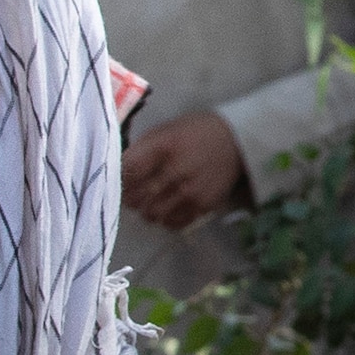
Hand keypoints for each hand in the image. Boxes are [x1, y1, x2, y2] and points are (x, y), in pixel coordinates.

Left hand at [119, 109, 252, 230]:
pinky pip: (172, 223)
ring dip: (145, 210)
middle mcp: (175, 172)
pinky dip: (164, 218)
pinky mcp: (201, 206)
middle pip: (136, 198)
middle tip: (133, 193)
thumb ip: (142, 150)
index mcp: (162, 148)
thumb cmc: (194, 132)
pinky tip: (167, 207)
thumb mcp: (165, 130)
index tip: (122, 179)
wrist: (235, 141)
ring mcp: (189, 192)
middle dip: (129, 197)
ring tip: (150, 201)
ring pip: (151, 215)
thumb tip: (120, 171)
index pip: (127, 173)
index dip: (120, 179)